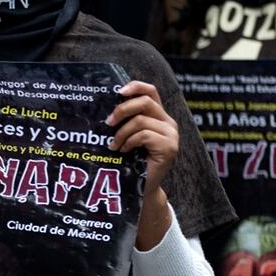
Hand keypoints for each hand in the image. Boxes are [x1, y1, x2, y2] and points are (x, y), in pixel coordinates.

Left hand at [106, 81, 179, 250]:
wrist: (141, 189)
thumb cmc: (130, 161)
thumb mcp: (127, 135)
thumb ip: (124, 119)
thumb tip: (104, 102)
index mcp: (158, 116)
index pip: (150, 91)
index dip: (135, 86)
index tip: (118, 92)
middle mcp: (168, 122)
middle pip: (145, 102)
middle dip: (122, 109)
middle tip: (107, 123)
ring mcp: (171, 135)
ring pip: (141, 120)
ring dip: (121, 132)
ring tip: (113, 145)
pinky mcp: (169, 147)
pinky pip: (144, 135)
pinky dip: (129, 142)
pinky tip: (123, 151)